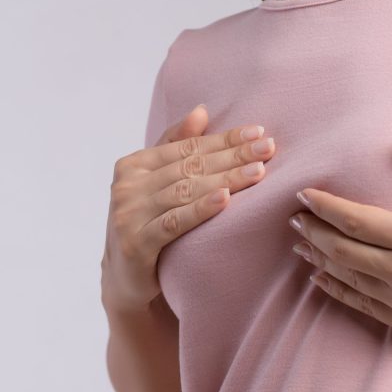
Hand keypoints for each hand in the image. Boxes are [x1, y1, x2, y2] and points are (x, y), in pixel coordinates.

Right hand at [101, 104, 276, 313]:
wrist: (124, 280)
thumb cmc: (148, 225)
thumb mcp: (155, 186)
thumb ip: (174, 148)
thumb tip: (201, 110)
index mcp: (133, 164)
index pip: (187, 146)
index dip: (224, 138)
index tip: (258, 131)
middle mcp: (128, 185)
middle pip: (190, 166)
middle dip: (233, 156)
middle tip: (268, 148)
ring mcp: (129, 214)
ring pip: (186, 190)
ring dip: (225, 179)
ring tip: (258, 171)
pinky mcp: (136, 243)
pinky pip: (175, 222)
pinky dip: (201, 209)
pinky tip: (226, 199)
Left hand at [288, 132, 391, 343]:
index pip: (354, 219)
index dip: (324, 206)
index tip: (304, 195)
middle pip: (341, 250)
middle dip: (312, 232)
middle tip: (294, 219)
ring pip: (348, 279)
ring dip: (320, 259)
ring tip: (302, 245)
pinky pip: (363, 307)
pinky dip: (337, 291)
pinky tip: (322, 279)